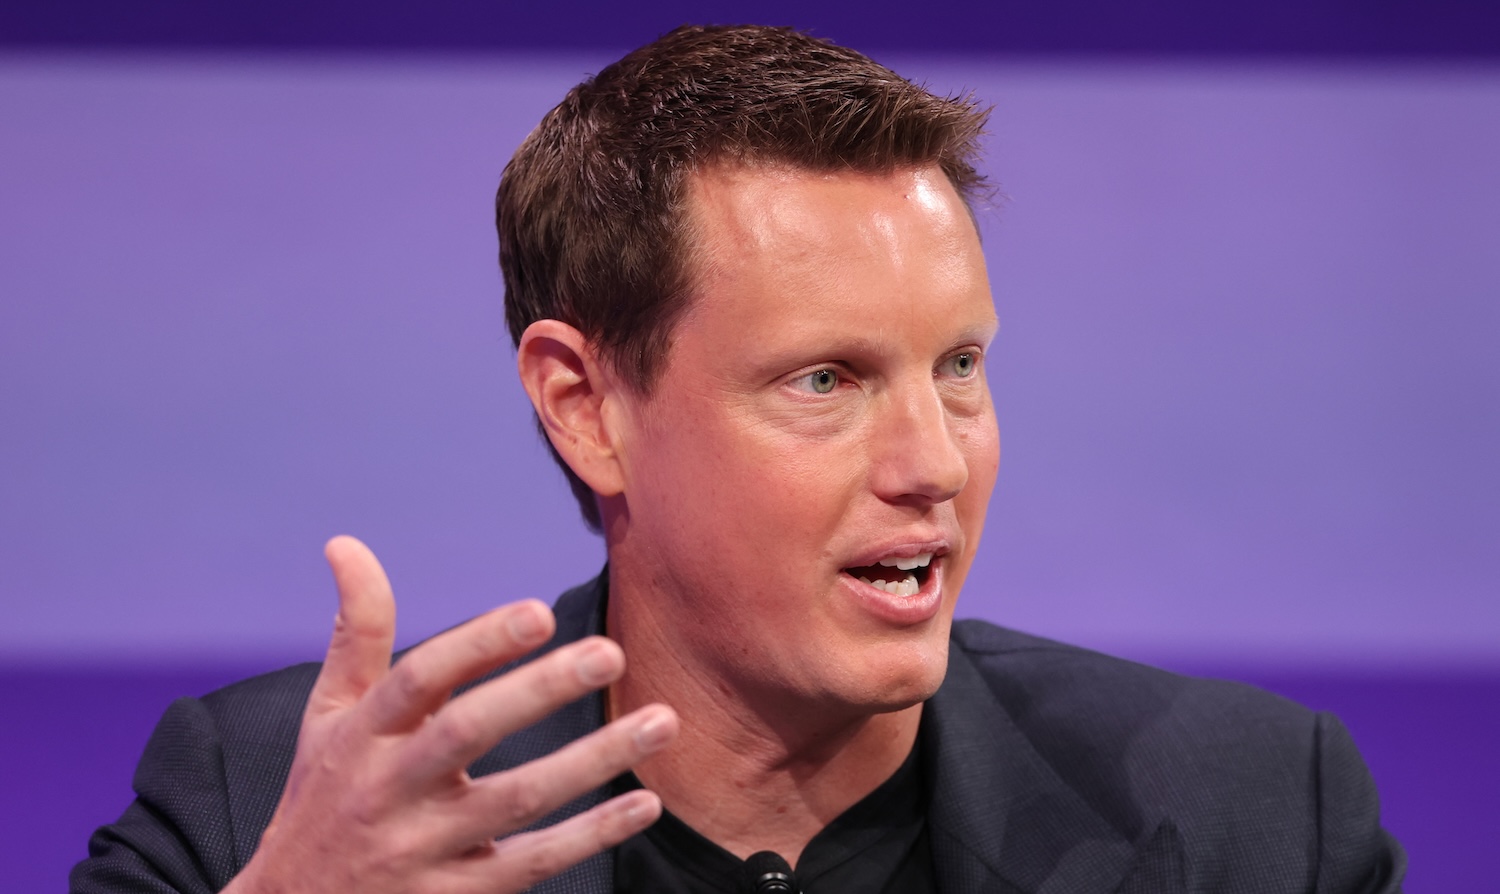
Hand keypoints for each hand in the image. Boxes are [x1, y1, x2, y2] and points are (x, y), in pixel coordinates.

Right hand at [224, 535, 677, 893]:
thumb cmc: (325, 796)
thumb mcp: (327, 717)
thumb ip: (355, 633)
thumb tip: (346, 543)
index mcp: (361, 735)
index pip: (419, 679)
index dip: (478, 642)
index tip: (540, 611)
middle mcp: (389, 789)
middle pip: (467, 733)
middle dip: (539, 690)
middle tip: (611, 651)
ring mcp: (424, 849)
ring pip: (517, 800)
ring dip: (594, 760)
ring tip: (661, 720)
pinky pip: (534, 862)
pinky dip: (592, 835)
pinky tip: (646, 802)